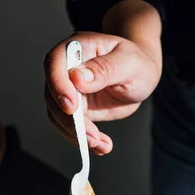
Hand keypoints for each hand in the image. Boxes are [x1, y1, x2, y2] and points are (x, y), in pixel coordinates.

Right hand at [44, 30, 161, 154]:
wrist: (142, 77)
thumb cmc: (137, 63)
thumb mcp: (128, 63)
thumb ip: (104, 69)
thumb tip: (77, 78)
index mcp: (78, 48)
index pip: (55, 63)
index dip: (58, 86)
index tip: (72, 107)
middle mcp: (68, 69)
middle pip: (53, 95)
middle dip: (70, 120)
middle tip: (93, 136)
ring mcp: (69, 91)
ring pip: (58, 115)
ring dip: (77, 135)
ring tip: (101, 144)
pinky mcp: (76, 109)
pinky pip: (70, 127)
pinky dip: (83, 140)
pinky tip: (101, 146)